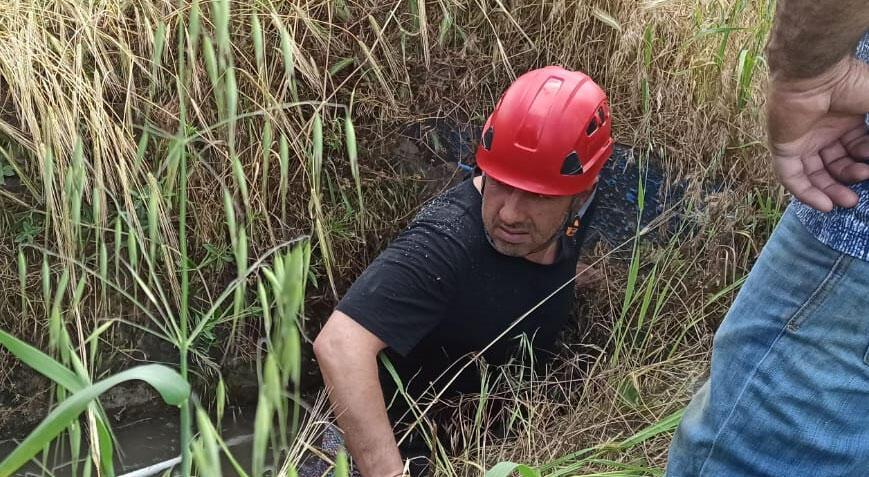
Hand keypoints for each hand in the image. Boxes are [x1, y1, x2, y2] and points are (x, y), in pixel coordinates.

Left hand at [767, 55, 868, 211]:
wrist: (815, 73)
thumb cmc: (851, 82)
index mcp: (845, 121)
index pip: (856, 150)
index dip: (865, 160)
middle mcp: (822, 132)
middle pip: (835, 165)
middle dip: (848, 179)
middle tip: (858, 194)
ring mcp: (801, 140)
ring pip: (814, 174)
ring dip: (829, 190)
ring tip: (846, 202)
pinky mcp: (783, 147)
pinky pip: (791, 176)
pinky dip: (805, 192)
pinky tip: (823, 205)